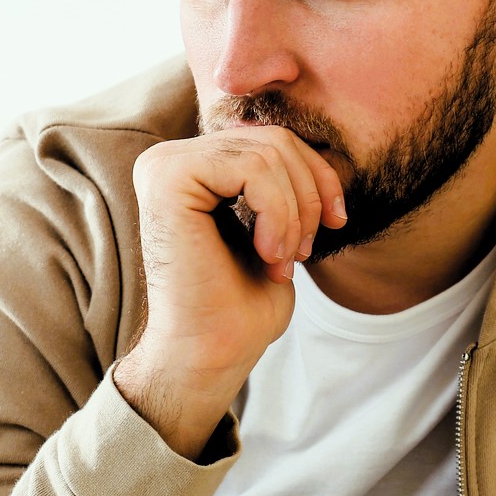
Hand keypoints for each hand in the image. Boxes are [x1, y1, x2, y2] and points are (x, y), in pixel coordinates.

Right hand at [117, 127, 346, 455]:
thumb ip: (282, 183)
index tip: (333, 226)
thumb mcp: (276, 228)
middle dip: (308, 196)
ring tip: (283, 260)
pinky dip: (278, 214)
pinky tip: (268, 255)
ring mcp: (163, 165)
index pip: (273, 140)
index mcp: (192, 168)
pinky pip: (253, 167)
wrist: (209, 354)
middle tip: (303, 253)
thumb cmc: (240, 305)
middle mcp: (168, 159)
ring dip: (294, 214)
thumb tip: (319, 149)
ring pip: (268, 153)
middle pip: (274, 140)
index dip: (318, 179)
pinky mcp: (167, 179)